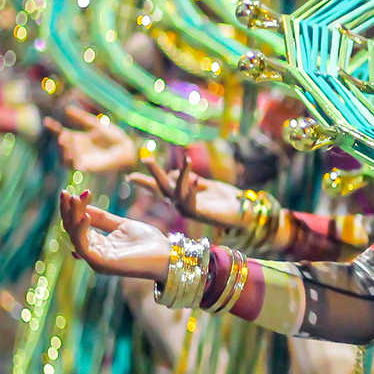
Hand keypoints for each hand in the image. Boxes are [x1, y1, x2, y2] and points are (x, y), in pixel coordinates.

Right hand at [47, 105, 138, 175]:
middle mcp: (77, 149)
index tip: (47, 121)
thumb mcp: (95, 125)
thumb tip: (67, 109)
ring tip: (66, 144)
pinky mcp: (87, 167)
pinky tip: (72, 154)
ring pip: (65, 158)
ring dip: (64, 152)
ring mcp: (81, 158)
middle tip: (63, 136)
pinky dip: (72, 160)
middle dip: (61, 142)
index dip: (53, 128)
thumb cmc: (113, 137)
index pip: (62, 133)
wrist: (126, 149)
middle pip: (62, 147)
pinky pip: (75, 165)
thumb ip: (81, 118)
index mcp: (79, 138)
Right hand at [57, 189, 171, 280]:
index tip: (70, 192)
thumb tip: (83, 207)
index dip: (73, 209)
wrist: (167, 255)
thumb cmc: (148, 242)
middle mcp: (93, 254)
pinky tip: (85, 215)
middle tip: (64, 193)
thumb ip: (102, 218)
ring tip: (75, 199)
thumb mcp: (123, 224)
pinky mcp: (101, 264)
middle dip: (67, 211)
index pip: (77, 225)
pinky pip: (84, 246)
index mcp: (97, 245)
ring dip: (73, 216)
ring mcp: (96, 260)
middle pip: (71, 230)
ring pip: (75, 236)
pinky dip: (82, 230)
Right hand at [128, 156, 243, 228]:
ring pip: (176, 192)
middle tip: (146, 159)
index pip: (159, 188)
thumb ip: (190, 179)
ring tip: (187, 160)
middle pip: (163, 188)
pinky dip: (191, 189)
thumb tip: (175, 173)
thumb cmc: (226, 199)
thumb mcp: (206, 184)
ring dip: (180, 175)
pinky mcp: (199, 215)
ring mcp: (189, 210)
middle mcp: (181, 205)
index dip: (145, 182)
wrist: (244, 212)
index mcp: (182, 197)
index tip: (129, 177)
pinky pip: (190, 202)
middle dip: (154, 173)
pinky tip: (195, 180)